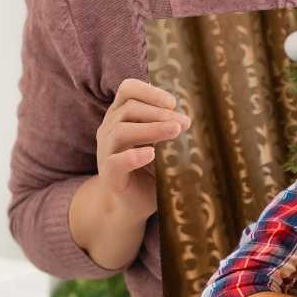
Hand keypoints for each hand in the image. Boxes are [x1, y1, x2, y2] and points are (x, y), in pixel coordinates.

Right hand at [95, 78, 190, 201]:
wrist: (130, 205)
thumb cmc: (150, 170)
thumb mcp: (162, 144)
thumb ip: (170, 128)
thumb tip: (190, 118)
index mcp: (121, 116)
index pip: (127, 90)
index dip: (149, 92)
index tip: (174, 103)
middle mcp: (109, 130)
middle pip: (128, 109)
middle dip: (159, 113)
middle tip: (185, 123)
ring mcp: (105, 152)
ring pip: (121, 131)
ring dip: (151, 129)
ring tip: (175, 132)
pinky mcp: (108, 175)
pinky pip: (115, 162)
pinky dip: (133, 156)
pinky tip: (151, 154)